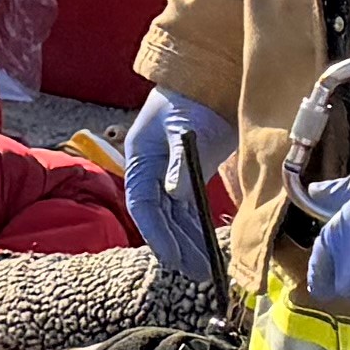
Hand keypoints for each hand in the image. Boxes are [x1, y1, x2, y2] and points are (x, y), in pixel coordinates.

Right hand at [120, 86, 229, 292]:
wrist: (209, 76)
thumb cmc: (190, 99)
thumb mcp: (182, 128)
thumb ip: (178, 162)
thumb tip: (175, 195)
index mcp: (140, 160)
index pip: (143, 206)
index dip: (157, 235)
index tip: (175, 259)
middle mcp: (151, 171)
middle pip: (160, 217)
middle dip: (178, 246)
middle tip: (198, 273)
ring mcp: (170, 173)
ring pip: (175, 216)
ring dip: (189, 241)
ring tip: (206, 269)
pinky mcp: (190, 173)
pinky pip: (190, 208)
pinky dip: (197, 227)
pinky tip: (207, 245)